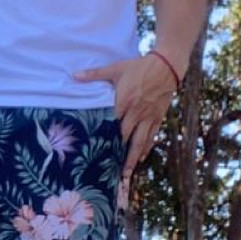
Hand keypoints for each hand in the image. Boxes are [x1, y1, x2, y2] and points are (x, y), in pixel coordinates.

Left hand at [73, 53, 177, 208]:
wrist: (166, 66)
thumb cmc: (139, 67)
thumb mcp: (115, 68)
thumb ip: (95, 74)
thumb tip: (74, 76)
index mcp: (124, 101)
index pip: (112, 124)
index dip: (105, 138)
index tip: (96, 152)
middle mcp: (136, 112)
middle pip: (125, 138)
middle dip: (118, 155)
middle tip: (111, 171)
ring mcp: (148, 116)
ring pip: (140, 141)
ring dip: (133, 158)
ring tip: (126, 173)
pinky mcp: (157, 117)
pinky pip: (152, 135)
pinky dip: (147, 148)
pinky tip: (142, 158)